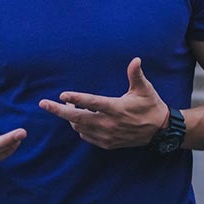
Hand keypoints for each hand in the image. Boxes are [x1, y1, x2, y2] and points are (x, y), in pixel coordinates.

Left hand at [38, 58, 169, 149]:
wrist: (160, 131)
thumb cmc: (151, 106)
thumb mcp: (145, 89)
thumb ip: (136, 74)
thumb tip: (135, 59)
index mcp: (116, 108)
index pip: (92, 103)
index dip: (76, 99)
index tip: (62, 95)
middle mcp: (109, 124)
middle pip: (77, 118)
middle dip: (58, 111)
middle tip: (43, 104)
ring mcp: (107, 136)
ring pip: (79, 127)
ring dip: (70, 117)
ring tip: (68, 106)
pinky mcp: (108, 143)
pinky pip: (86, 136)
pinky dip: (80, 128)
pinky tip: (80, 120)